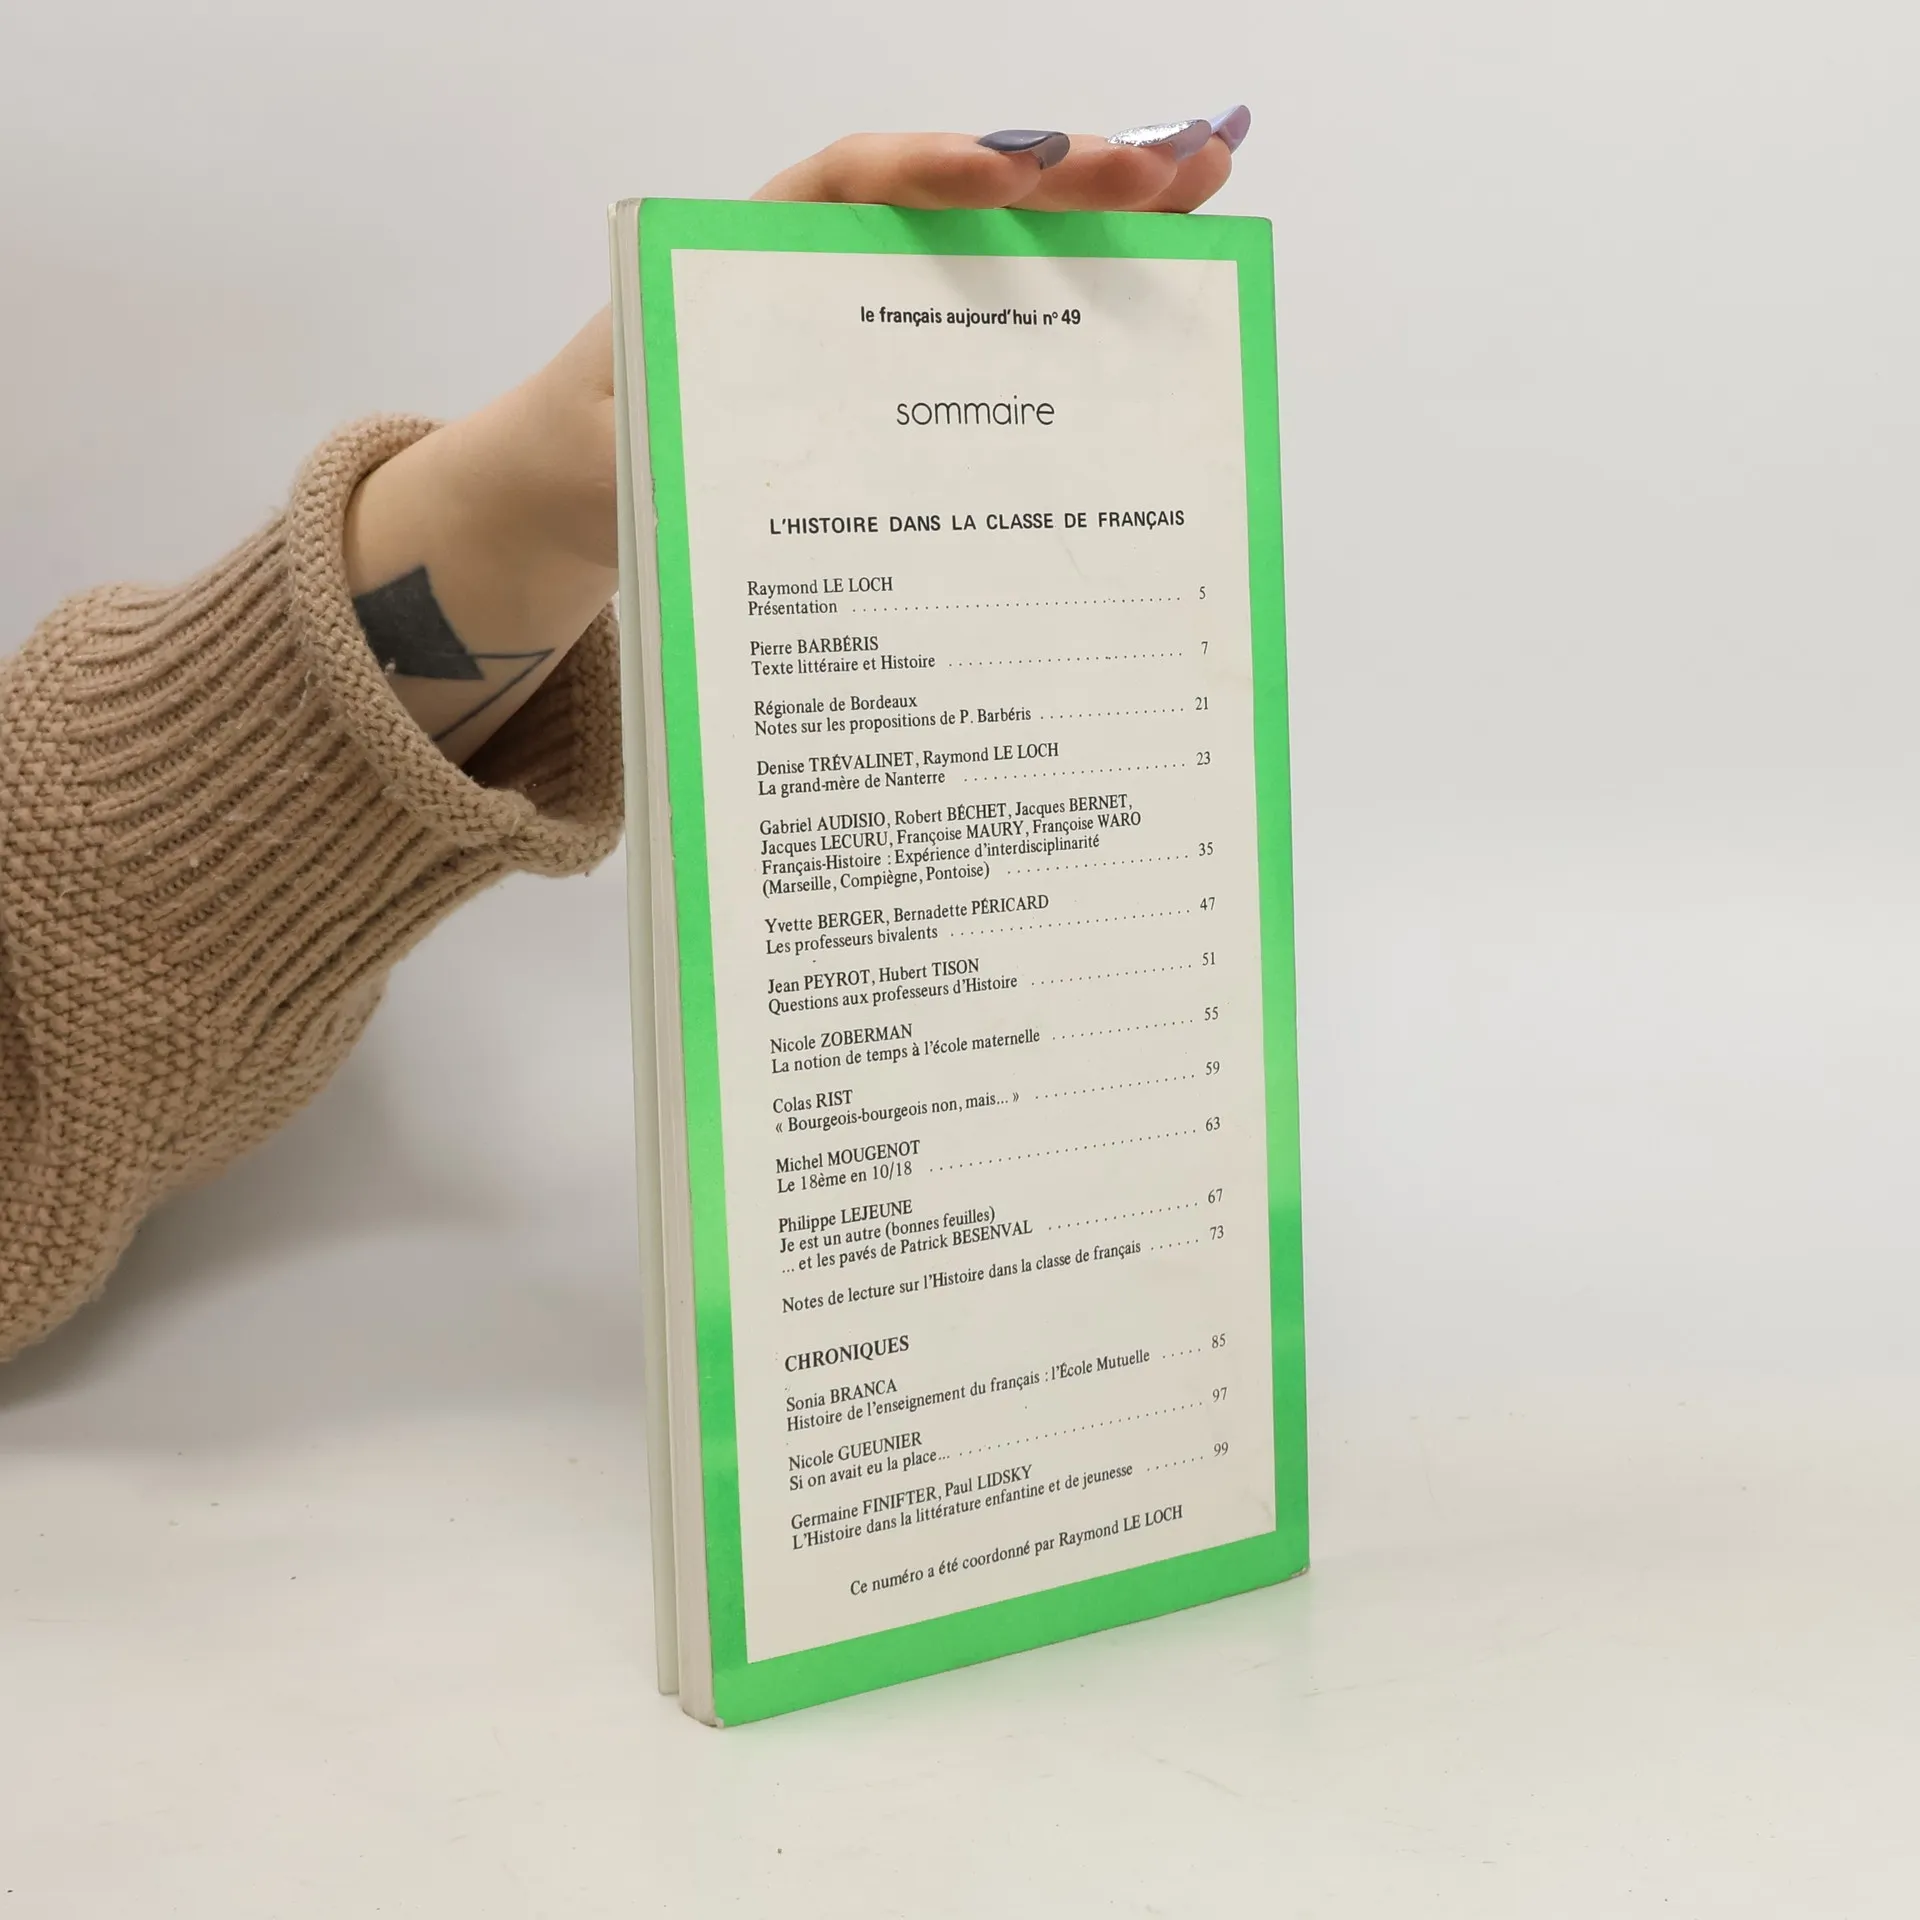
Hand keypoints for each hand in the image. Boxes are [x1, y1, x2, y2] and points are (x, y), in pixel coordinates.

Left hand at [346, 119, 1247, 759]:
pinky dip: (1082, 294)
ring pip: (999, 249)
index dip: (933, 173)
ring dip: (1102, 214)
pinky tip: (1163, 275)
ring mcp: (881, 312)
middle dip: (1064, 173)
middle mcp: (834, 263)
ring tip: (1205, 174)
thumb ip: (663, 447)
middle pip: (958, 196)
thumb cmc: (609, 446)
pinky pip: (1003, 322)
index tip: (1007, 180)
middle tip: (1169, 163)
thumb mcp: (621, 448)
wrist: (596, 480)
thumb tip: (732, 456)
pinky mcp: (912, 369)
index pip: (854, 183)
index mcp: (757, 254)